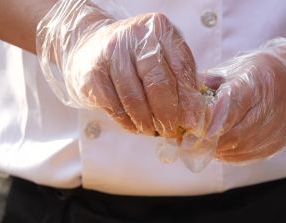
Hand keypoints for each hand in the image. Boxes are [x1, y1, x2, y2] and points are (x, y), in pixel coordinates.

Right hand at [37, 0, 204, 137]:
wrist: (89, 49)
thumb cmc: (134, 58)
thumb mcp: (161, 56)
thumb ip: (181, 79)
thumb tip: (196, 116)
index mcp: (159, 28)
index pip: (181, 67)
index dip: (188, 99)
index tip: (192, 121)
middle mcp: (134, 36)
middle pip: (158, 82)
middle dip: (168, 113)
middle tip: (172, 131)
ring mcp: (110, 53)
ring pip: (135, 98)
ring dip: (147, 122)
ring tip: (153, 131)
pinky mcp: (92, 74)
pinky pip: (115, 107)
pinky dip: (128, 122)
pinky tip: (135, 127)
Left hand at [201, 38, 285, 162]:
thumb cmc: (261, 73)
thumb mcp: (236, 68)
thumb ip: (209, 82)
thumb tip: (182, 96)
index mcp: (257, 83)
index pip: (231, 107)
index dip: (209, 122)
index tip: (190, 130)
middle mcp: (270, 107)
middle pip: (234, 133)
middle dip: (209, 140)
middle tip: (189, 141)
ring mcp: (277, 129)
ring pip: (240, 148)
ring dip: (217, 150)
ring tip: (201, 145)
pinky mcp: (278, 144)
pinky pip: (248, 156)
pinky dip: (229, 155)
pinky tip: (219, 149)